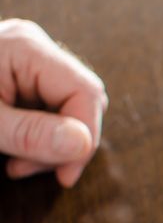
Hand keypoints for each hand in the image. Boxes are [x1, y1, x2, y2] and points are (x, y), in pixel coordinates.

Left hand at [0, 19, 107, 186]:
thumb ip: (30, 132)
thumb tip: (84, 144)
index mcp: (27, 48)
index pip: (85, 92)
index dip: (85, 136)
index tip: (66, 173)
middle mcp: (35, 50)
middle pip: (82, 102)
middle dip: (67, 144)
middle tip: (39, 173)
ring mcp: (29, 63)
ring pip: (69, 112)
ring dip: (52, 147)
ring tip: (17, 167)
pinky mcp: (22, 79)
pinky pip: (50, 112)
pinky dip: (39, 139)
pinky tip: (16, 154)